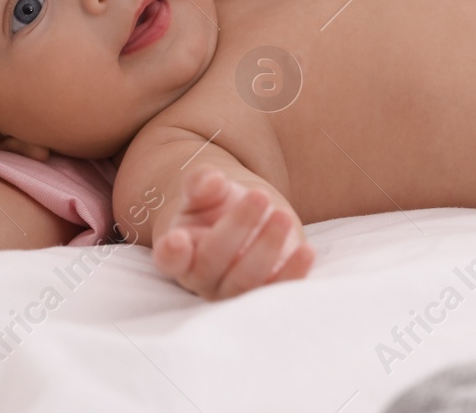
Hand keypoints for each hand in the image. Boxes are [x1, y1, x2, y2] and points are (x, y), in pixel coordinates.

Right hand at [151, 168, 314, 298]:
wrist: (249, 221)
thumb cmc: (219, 207)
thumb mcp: (207, 191)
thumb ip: (202, 183)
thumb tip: (212, 181)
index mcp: (179, 252)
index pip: (169, 259)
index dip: (172, 253)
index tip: (179, 239)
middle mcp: (202, 279)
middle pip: (213, 261)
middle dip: (237, 227)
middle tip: (259, 196)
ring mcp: (233, 292)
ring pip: (246, 281)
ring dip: (266, 247)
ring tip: (282, 216)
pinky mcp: (265, 295)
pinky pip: (277, 290)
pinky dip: (293, 273)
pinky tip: (306, 252)